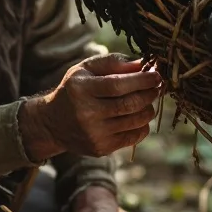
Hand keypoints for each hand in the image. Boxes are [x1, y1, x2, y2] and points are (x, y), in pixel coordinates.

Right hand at [19, 53, 161, 162]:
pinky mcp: (101, 148)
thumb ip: (114, 63)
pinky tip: (140, 116)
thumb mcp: (87, 69)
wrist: (53, 123)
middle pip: (129, 104)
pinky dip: (143, 125)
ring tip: (149, 100)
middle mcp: (86, 114)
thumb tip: (144, 63)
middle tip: (158, 86)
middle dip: (150, 93)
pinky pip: (133, 136)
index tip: (157, 74)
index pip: (117, 85)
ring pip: (135, 121)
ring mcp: (94, 134)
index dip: (141, 80)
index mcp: (81, 89)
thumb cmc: (75, 89)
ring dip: (149, 109)